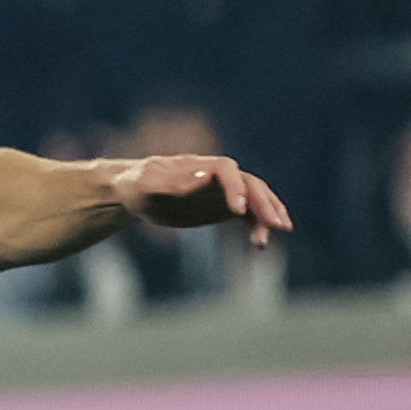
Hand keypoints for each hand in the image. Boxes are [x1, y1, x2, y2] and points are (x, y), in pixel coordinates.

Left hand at [109, 154, 292, 246]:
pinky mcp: (222, 207)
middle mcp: (218, 176)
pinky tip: (260, 244)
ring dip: (267, 214)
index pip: (227, 171)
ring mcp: (223, 191)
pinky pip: (247, 215)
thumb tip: (205, 177)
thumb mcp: (147, 185)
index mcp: (200, 165)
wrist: (134, 192)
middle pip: (249, 184)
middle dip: (264, 203)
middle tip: (276, 225)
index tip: (238, 211)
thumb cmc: (137, 186)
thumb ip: (173, 182)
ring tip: (274, 234)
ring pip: (253, 199)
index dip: (236, 189)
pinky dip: (256, 226)